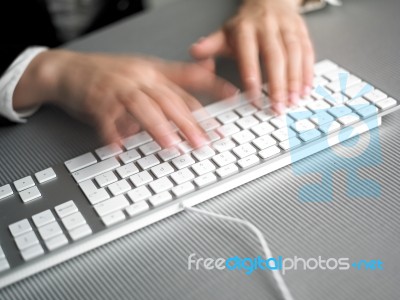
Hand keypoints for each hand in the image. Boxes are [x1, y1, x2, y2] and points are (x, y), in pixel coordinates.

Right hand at [13, 50, 237, 146]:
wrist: (69, 69)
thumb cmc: (110, 75)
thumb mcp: (144, 72)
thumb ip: (172, 81)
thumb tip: (202, 83)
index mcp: (153, 72)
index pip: (187, 83)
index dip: (212, 90)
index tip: (233, 97)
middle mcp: (139, 78)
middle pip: (169, 100)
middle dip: (188, 123)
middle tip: (203, 142)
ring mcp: (117, 88)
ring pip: (142, 107)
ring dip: (157, 128)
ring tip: (171, 146)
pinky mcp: (95, 100)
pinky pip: (106, 119)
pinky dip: (112, 134)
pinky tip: (119, 149)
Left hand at [190, 0, 314, 113]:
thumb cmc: (245, 23)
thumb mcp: (225, 32)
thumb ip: (211, 45)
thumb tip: (195, 52)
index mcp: (246, 28)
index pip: (249, 53)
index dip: (252, 75)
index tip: (254, 97)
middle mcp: (268, 27)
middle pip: (275, 56)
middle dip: (278, 84)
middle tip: (277, 106)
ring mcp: (287, 28)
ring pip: (294, 54)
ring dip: (295, 80)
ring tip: (293, 101)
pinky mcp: (302, 31)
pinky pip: (308, 51)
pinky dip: (308, 72)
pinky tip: (307, 88)